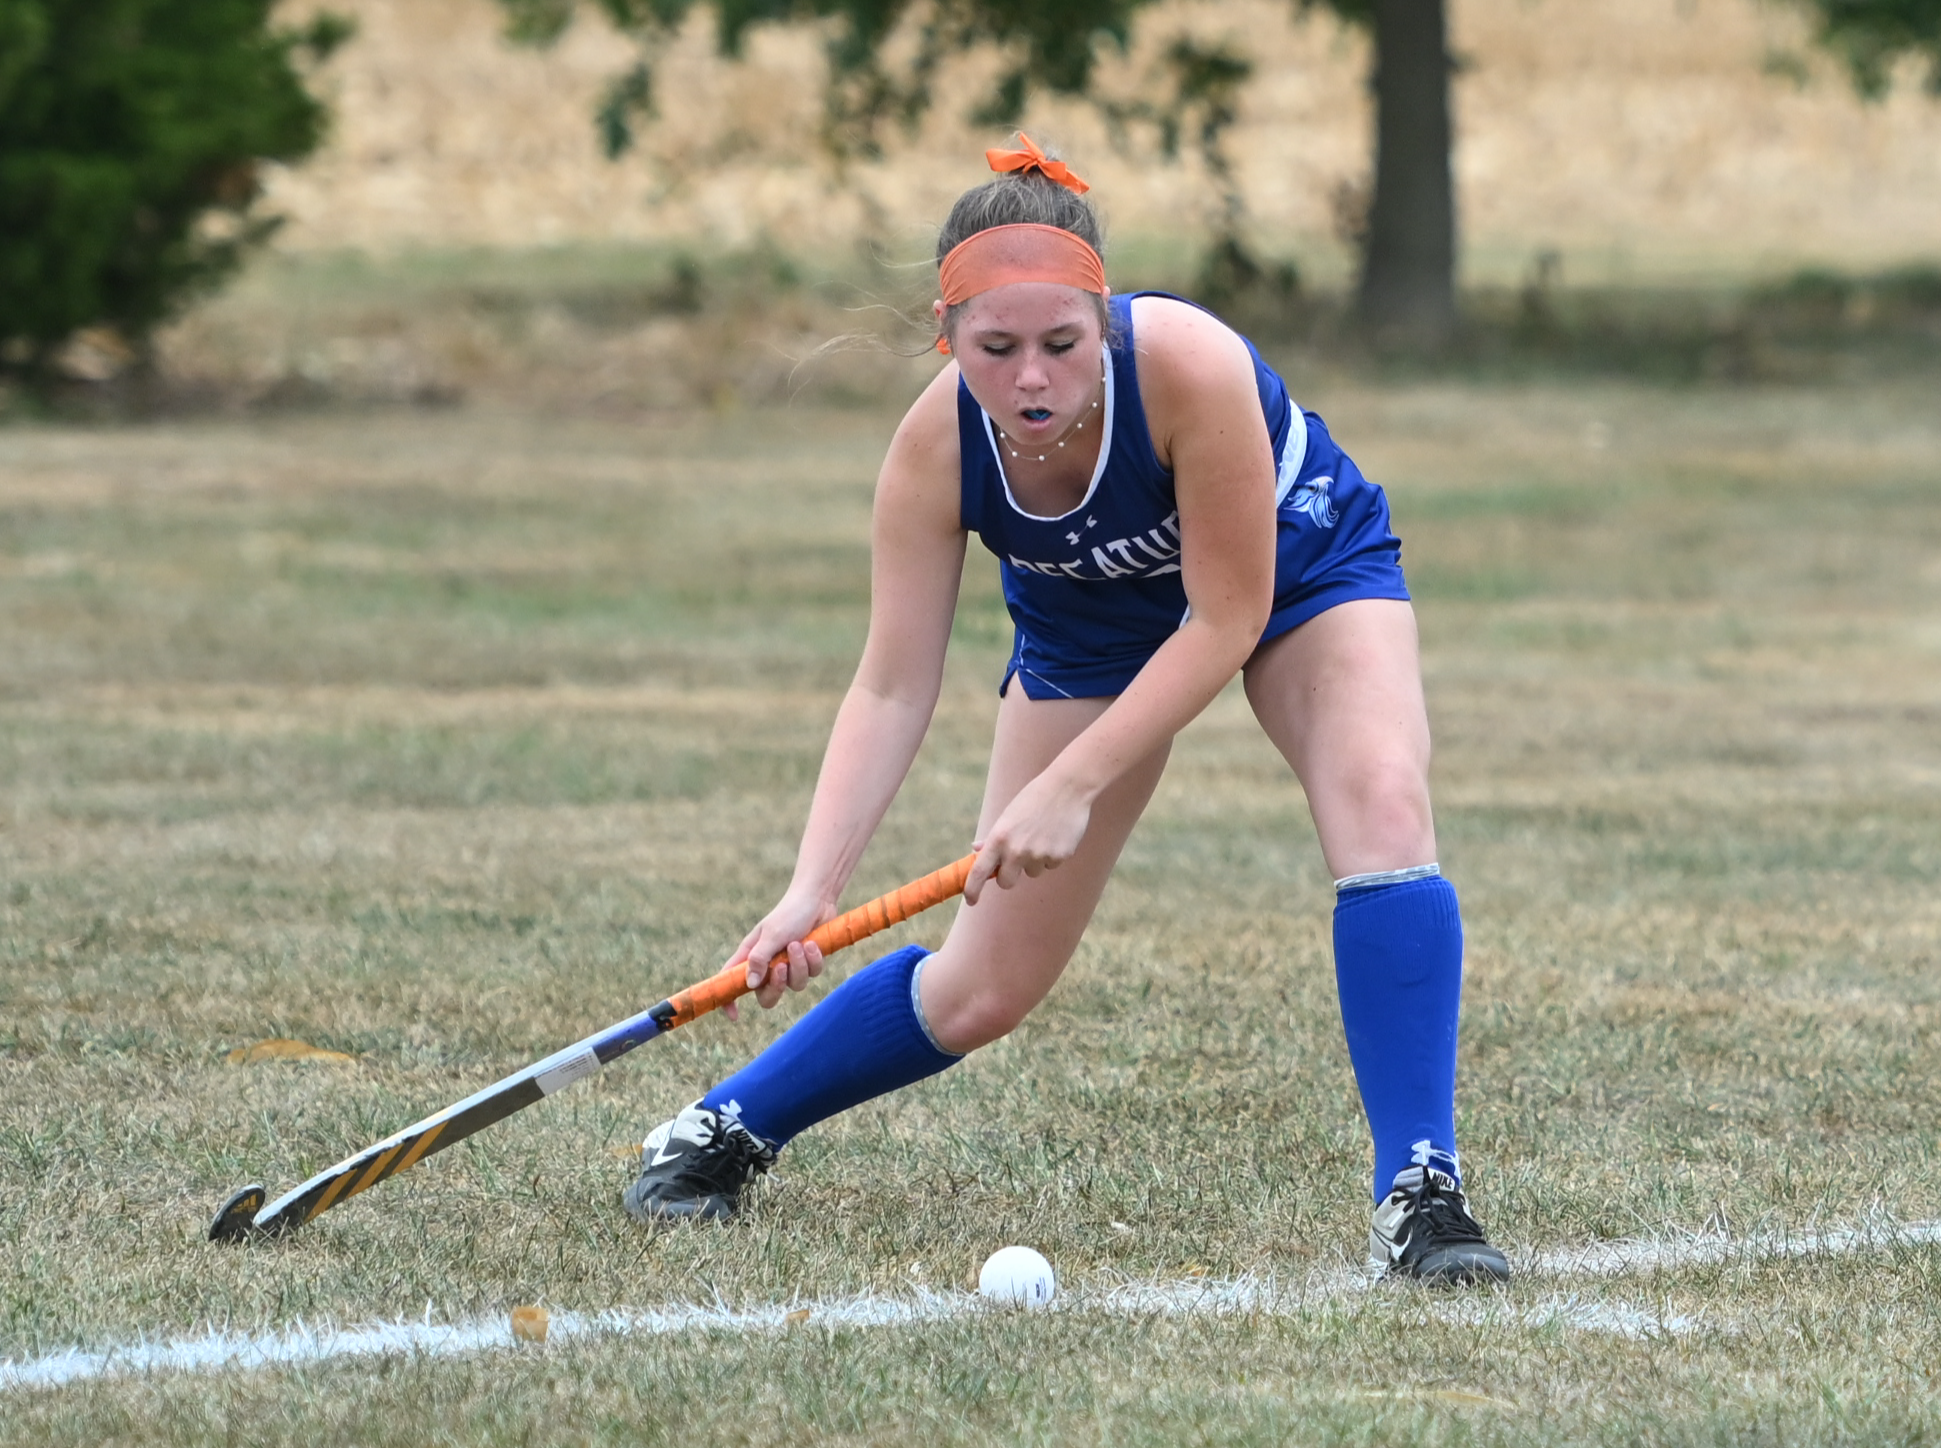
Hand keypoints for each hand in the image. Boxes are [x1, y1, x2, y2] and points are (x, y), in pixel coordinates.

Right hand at [722, 888, 835, 1018]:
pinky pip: (812, 974)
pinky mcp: (808, 963)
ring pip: (794, 985)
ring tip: (800, 944)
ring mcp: (789, 965)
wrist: (817, 899)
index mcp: (751, 955)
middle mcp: (768, 964)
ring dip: (798, 966)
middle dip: (776, 986)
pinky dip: (813, 960)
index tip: (734, 1016)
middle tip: (781, 968)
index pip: (732, 981)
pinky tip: (813, 943)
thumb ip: (760, 959)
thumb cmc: (789, 913)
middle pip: (767, 995)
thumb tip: (750, 985)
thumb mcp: (772, 935)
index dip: (729, 1000)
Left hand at [964, 771, 1093, 905]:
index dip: (972, 890)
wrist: (1068, 787)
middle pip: (1006, 882)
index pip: (979, 872)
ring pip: (1032, 872)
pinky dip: (1052, 854)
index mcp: (999, 838)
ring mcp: (1039, 855)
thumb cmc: (1034, 798)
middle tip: (1015, 859)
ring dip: (1034, 860)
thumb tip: (978, 851)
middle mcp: (1017, 850)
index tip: (970, 900)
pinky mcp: (1059, 856)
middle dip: (1008, 876)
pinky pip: (1050, 864)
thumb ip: (994, 837)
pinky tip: (1057, 833)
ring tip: (1042, 833)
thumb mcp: (1008, 815)